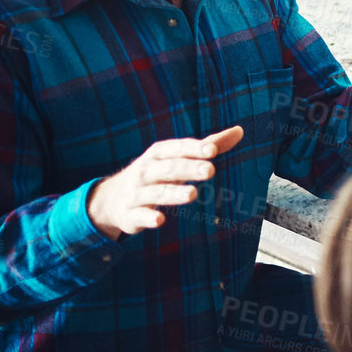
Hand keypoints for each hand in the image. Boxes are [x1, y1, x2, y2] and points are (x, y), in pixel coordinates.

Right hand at [86, 126, 242, 239]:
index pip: (177, 149)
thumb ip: (207, 146)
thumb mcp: (176, 157)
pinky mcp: (131, 214)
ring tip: (192, 194)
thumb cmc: (155, 174)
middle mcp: (146, 171)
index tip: (213, 150)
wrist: (111, 199)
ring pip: (156, 192)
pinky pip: (139, 216)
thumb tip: (239, 130)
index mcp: (158, 155)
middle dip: (188, 168)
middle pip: (168, 168)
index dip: (194, 148)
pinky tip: (160, 220)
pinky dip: (148, 218)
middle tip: (209, 170)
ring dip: (173, 193)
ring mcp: (136, 193)